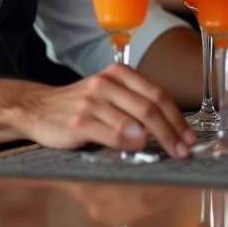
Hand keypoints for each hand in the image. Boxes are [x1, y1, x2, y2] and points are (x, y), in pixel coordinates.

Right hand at [21, 63, 197, 158]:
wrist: (38, 109)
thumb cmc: (79, 105)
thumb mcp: (109, 94)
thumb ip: (134, 104)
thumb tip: (170, 126)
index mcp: (117, 74)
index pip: (157, 94)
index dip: (177, 117)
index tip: (189, 136)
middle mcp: (106, 83)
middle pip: (150, 107)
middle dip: (172, 131)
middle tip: (183, 150)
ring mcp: (92, 102)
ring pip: (135, 120)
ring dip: (158, 139)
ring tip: (168, 152)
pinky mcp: (80, 122)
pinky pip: (113, 133)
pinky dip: (131, 142)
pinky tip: (140, 147)